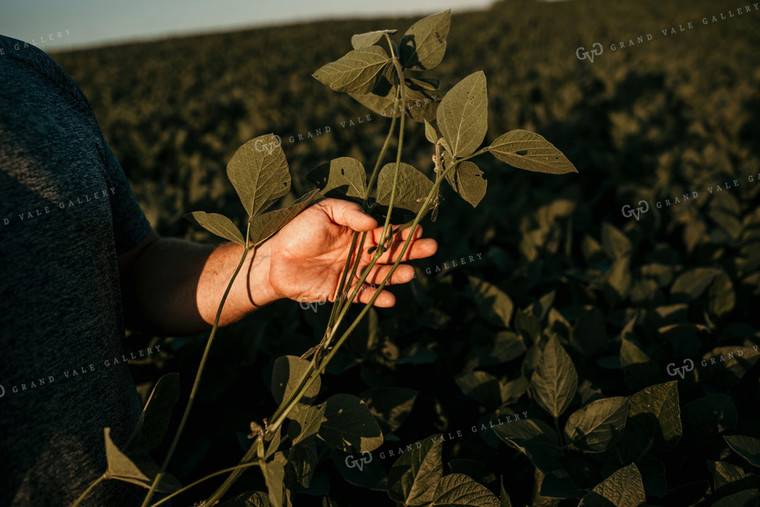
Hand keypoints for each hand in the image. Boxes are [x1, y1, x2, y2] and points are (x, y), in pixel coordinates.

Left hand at [260, 198, 436, 306]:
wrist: (274, 259)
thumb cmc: (297, 229)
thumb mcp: (322, 211)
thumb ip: (349, 214)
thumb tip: (373, 222)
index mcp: (358, 231)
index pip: (387, 230)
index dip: (403, 231)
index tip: (418, 230)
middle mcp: (360, 252)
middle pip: (391, 252)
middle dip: (410, 251)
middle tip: (430, 248)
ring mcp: (353, 272)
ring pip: (381, 275)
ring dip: (397, 274)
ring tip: (409, 274)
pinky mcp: (343, 291)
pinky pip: (364, 296)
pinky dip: (377, 298)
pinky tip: (390, 298)